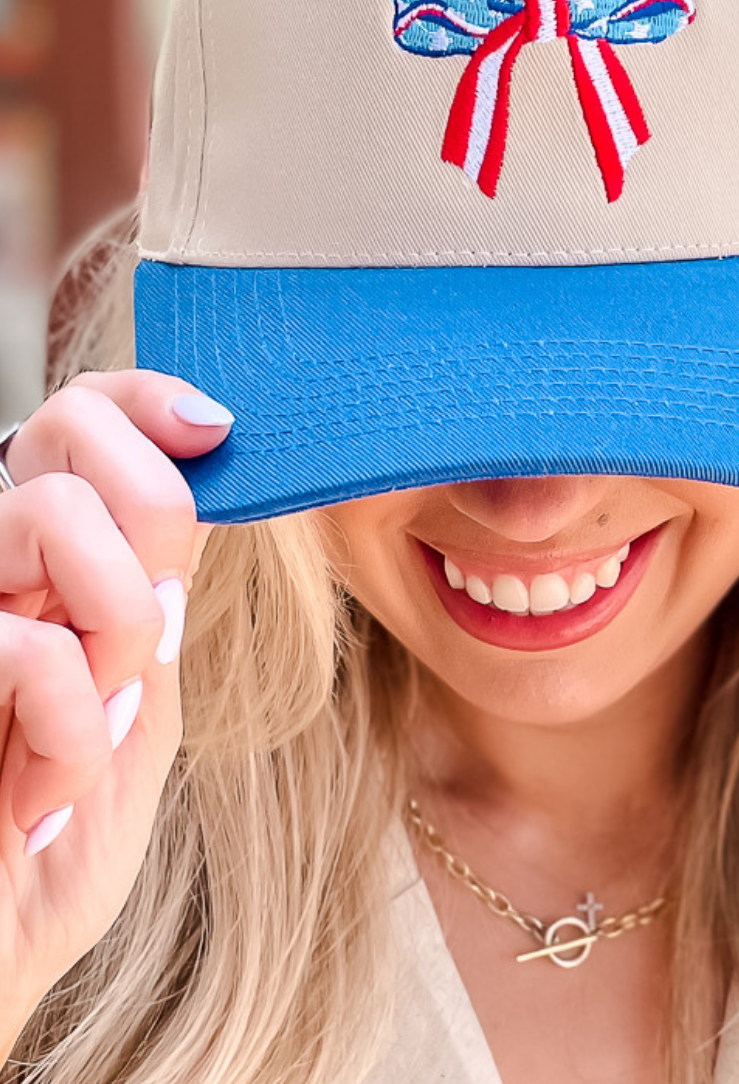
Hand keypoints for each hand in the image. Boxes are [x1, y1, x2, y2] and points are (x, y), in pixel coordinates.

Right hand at [0, 370, 232, 1030]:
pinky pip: (26, 644)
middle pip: (67, 428)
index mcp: (38, 562)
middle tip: (148, 628)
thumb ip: (155, 594)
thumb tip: (204, 473)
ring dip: (115, 617)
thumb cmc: (58, 839)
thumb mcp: (135, 700)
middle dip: (148, 511)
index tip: (215, 430)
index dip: (146, 396)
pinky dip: (68, 734)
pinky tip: (44, 800)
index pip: (79, 414)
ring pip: (50, 509)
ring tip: (103, 711)